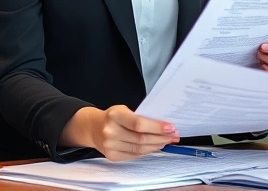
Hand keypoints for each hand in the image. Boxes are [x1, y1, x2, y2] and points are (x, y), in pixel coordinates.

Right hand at [62, 105, 179, 160]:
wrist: (93, 128)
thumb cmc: (113, 117)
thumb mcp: (124, 110)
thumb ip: (140, 116)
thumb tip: (163, 125)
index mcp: (114, 115)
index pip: (139, 123)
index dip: (157, 127)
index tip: (171, 127)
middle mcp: (110, 131)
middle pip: (141, 138)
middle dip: (161, 138)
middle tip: (174, 136)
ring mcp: (110, 146)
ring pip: (139, 149)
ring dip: (157, 145)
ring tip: (167, 141)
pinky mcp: (112, 156)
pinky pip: (134, 155)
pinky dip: (147, 151)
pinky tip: (155, 146)